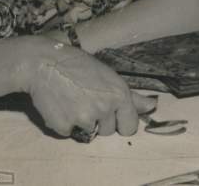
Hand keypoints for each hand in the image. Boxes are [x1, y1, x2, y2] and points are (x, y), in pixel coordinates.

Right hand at [15, 37, 154, 137]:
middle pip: (108, 131)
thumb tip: (153, 106)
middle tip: (87, 101)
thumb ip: (132, 96)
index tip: (112, 114)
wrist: (45, 64)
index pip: (130, 127)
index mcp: (119, 96)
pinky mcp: (63, 126)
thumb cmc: (79, 66)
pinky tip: (61, 106)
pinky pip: (69, 133)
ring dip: (82, 123)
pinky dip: (64, 124)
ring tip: (74, 102)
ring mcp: (83, 119)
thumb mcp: (109, 76)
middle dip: (100, 121)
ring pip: (89, 134)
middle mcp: (104, 109)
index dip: (121, 121)